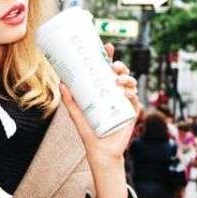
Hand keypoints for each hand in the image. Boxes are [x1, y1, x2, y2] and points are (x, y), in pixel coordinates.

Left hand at [60, 42, 142, 163]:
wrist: (100, 151)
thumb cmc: (88, 131)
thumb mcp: (76, 114)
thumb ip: (69, 100)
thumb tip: (61, 83)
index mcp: (103, 90)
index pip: (106, 70)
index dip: (109, 56)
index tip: (107, 46)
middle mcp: (115, 93)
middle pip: (121, 74)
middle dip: (120, 66)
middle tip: (113, 66)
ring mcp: (124, 102)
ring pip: (131, 84)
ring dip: (126, 79)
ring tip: (117, 81)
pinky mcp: (131, 113)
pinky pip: (135, 100)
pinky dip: (132, 95)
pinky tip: (125, 94)